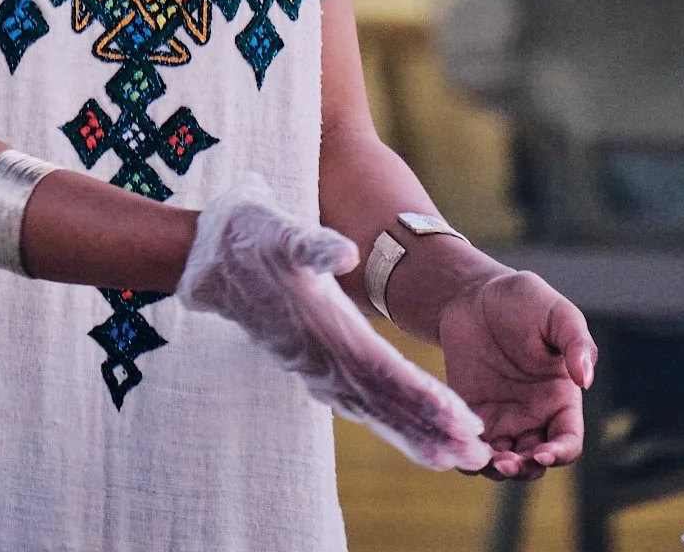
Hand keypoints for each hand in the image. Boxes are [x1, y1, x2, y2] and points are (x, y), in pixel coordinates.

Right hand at [179, 176, 491, 472]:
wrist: (207, 254)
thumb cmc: (250, 233)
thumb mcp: (279, 227)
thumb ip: (313, 243)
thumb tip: (345, 251)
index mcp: (322, 325)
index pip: (381, 368)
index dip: (421, 394)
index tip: (460, 416)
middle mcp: (320, 356)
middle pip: (384, 400)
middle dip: (431, 428)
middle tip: (477, 452)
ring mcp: (314, 366)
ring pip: (372, 409)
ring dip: (415, 434)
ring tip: (458, 457)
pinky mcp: (312, 367)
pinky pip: (358, 403)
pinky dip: (391, 422)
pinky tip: (416, 438)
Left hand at [438, 269, 595, 479]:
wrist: (474, 294)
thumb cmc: (523, 300)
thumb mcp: (556, 313)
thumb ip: (577, 342)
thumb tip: (586, 379)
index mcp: (560, 399)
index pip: (569, 443)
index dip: (559, 454)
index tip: (543, 452)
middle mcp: (534, 417)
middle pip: (535, 462)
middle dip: (524, 469)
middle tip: (506, 461)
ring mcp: (502, 418)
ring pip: (505, 463)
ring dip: (497, 469)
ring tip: (486, 457)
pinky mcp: (472, 413)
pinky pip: (473, 447)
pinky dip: (468, 456)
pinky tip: (463, 446)